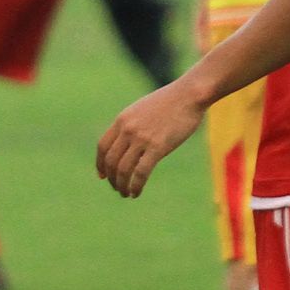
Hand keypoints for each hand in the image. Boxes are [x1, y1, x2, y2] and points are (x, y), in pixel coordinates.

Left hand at [95, 79, 207, 197]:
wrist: (189, 95)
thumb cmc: (170, 102)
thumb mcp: (143, 110)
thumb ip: (133, 125)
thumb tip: (130, 143)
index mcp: (122, 120)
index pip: (102, 147)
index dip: (100, 164)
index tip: (102, 176)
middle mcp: (128, 129)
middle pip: (111, 161)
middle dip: (111, 178)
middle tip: (117, 188)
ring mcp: (141, 138)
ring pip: (123, 169)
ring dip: (122, 185)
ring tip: (126, 194)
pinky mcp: (158, 147)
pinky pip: (141, 172)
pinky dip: (136, 186)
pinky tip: (136, 193)